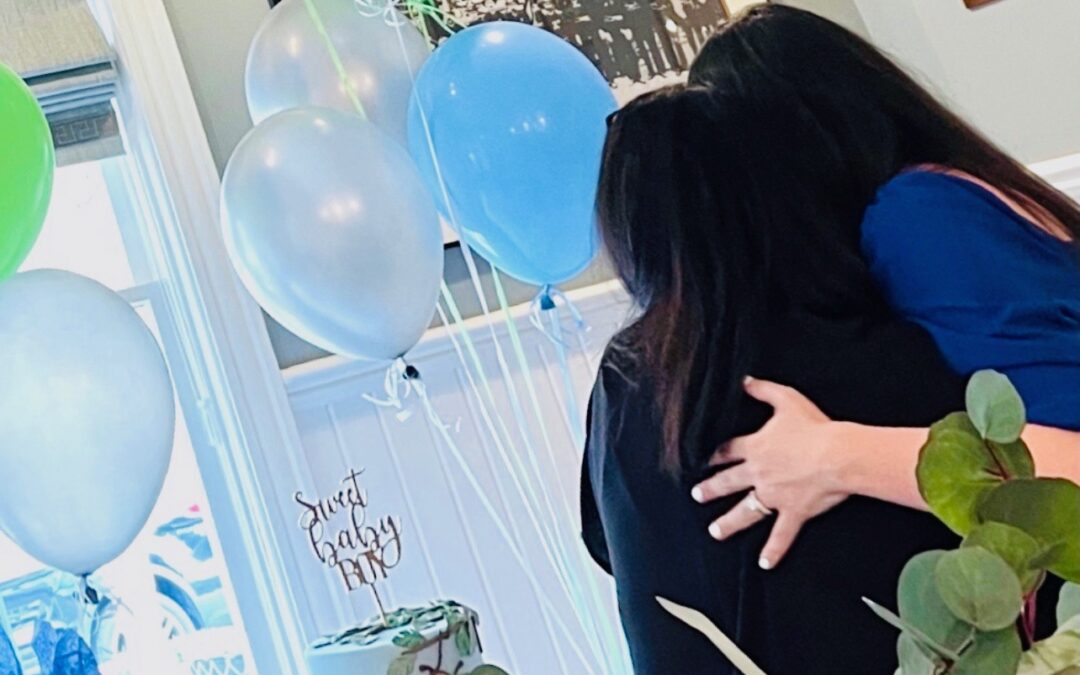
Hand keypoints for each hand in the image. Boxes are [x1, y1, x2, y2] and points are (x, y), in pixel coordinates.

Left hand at [690, 377, 851, 569]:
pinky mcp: (793, 512)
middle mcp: (759, 474)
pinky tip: (765, 563)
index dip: (715, 455)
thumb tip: (745, 380)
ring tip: (715, 531)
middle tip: (696, 495)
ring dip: (728, 522)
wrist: (836, 454)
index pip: (728, 451)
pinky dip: (774, 550)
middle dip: (711, 489)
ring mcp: (774, 496)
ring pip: (745, 511)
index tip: (704, 460)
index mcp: (756, 448)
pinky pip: (781, 535)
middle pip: (728, 482)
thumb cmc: (814, 427)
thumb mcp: (786, 399)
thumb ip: (763, 390)